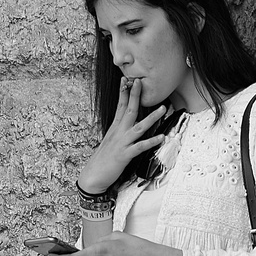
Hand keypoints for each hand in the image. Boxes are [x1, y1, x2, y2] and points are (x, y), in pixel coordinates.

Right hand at [76, 77, 167, 194]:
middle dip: (135, 95)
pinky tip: (161, 137)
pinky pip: (140, 147)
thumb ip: (119, 131)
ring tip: (163, 108)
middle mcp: (118, 133)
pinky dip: (150, 141)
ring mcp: (122, 143)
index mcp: (115, 128)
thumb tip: (125, 124)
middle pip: (129, 110)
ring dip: (151, 117)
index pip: (120, 106)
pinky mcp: (124, 155)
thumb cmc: (103, 159)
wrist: (93, 176)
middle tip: (140, 81)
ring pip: (139, 127)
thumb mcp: (110, 141)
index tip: (126, 79)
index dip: (124, 92)